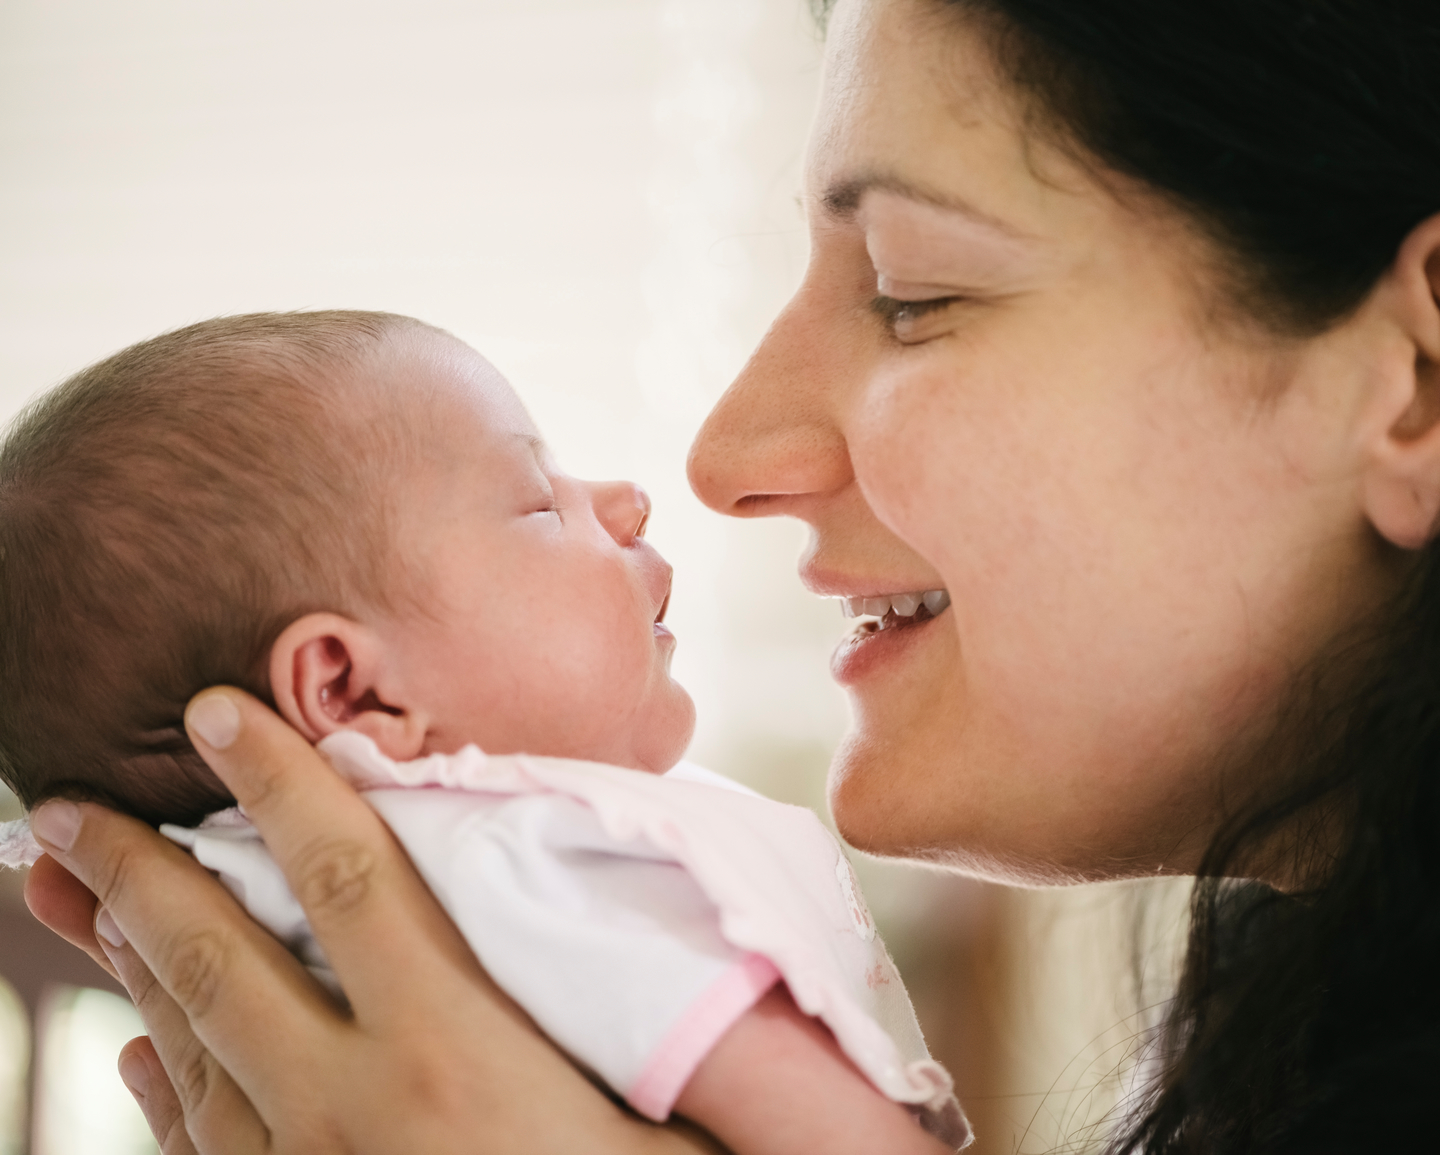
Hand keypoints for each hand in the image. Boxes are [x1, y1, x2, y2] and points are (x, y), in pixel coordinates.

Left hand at [25, 687, 723, 1154]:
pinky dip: (165, 1090)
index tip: (220, 711)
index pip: (354, 883)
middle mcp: (357, 1117)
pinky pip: (206, 1154)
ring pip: (195, 1056)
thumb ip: (632, 1014)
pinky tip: (147, 1055)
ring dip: (134, 969)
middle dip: (136, 874)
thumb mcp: (673, 1118)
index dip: (282, 785)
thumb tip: (616, 912)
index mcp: (460, 1060)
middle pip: (223, 963)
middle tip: (67, 810)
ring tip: (87, 901)